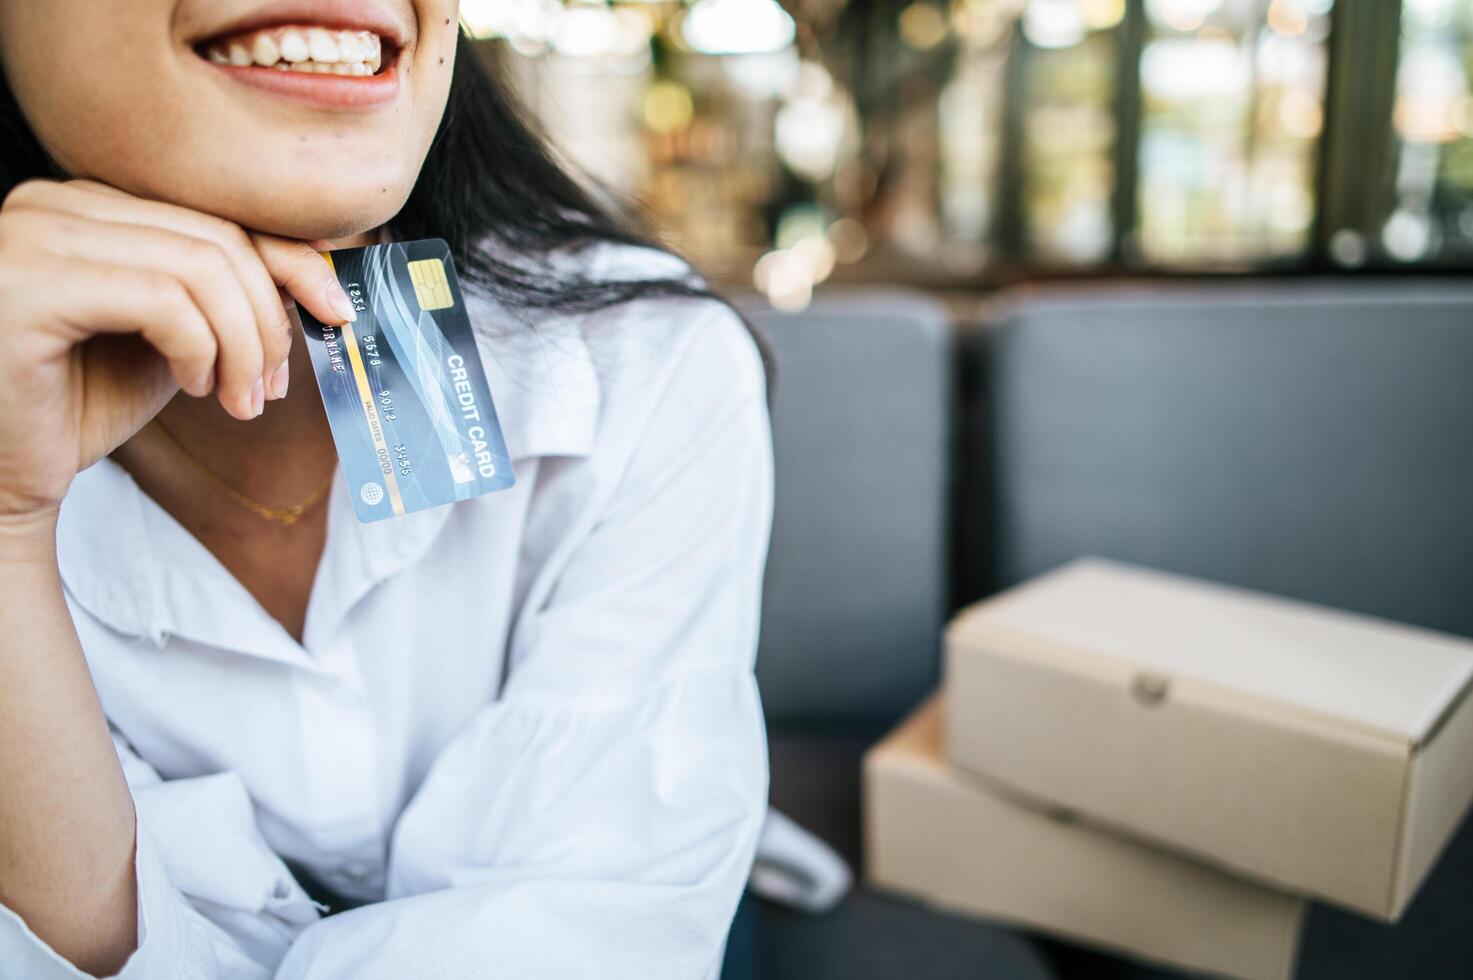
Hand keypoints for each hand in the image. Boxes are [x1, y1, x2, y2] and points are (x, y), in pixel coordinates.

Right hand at [0, 178, 355, 519]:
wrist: (5, 474)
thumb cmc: (82, 403)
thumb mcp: (175, 336)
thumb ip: (225, 293)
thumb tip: (317, 259)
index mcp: (83, 204)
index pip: (213, 214)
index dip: (289, 261)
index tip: (335, 312)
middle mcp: (50, 203)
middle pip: (214, 238)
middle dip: (268, 320)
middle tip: (269, 388)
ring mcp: (29, 236)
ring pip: (199, 267)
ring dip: (243, 344)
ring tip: (237, 399)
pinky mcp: (26, 285)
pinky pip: (162, 300)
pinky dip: (202, 350)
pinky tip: (194, 388)